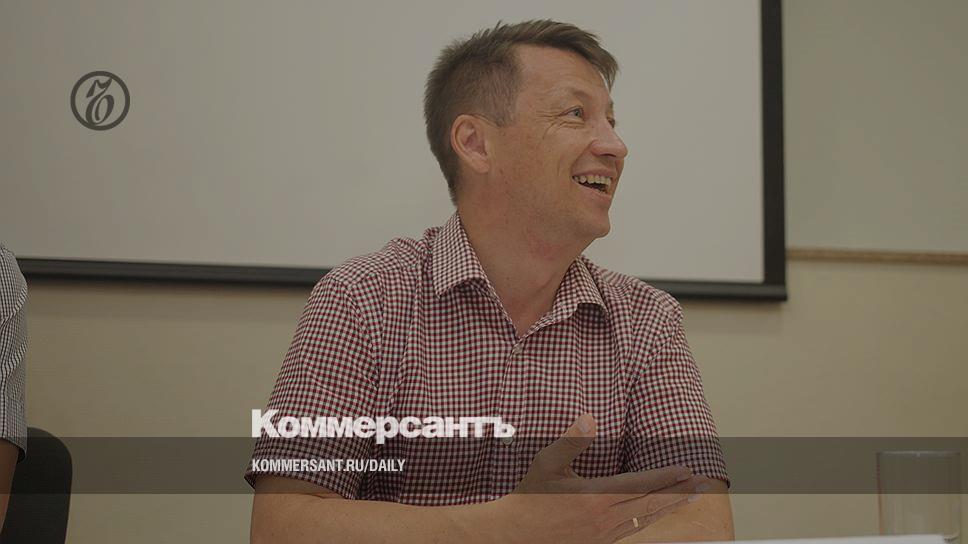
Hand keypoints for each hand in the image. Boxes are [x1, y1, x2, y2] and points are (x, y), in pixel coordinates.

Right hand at [491, 414, 708, 543]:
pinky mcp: (599, 542)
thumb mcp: (547, 463)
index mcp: (594, 497)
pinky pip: (633, 531)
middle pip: (650, 504)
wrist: (516, 533)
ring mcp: (603, 534)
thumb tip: (590, 418)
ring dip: (670, 508)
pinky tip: (658, 515)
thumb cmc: (530, 496)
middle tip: (702, 484)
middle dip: (678, 493)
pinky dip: (651, 521)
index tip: (686, 470)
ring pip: (645, 520)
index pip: (639, 485)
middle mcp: (604, 518)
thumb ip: (571, 441)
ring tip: (691, 498)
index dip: (665, 477)